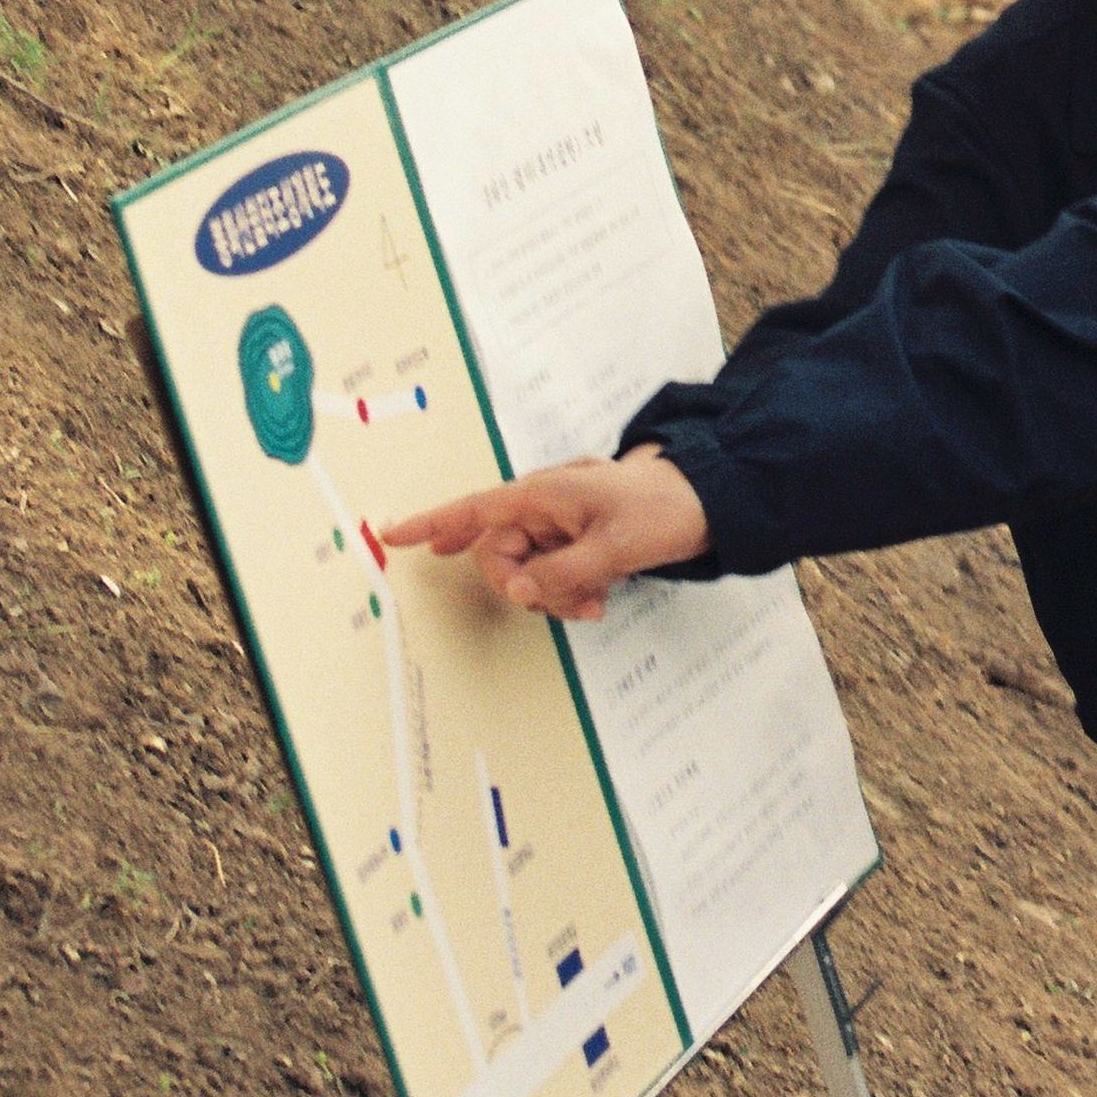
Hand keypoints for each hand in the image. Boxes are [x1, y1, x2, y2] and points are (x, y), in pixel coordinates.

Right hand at [384, 448, 708, 618]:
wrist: (704, 501)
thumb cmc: (660, 509)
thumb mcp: (613, 547)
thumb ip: (561, 573)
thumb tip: (518, 591)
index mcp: (543, 494)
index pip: (474, 509)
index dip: (433, 523)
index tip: (392, 534)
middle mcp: (541, 508)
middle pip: (499, 557)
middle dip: (529, 587)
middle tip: (573, 602)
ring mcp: (555, 527)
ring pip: (526, 574)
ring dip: (556, 595)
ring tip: (597, 598)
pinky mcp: (571, 544)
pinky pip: (550, 577)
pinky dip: (569, 593)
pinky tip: (599, 598)